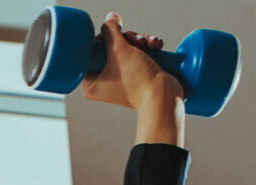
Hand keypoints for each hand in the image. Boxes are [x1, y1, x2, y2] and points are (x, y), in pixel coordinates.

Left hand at [78, 13, 183, 140]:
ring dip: (140, 40)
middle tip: (135, 41)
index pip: (91, 51)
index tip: (116, 38)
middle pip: (110, 47)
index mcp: (91, 83)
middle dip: (127, 38)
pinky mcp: (137, 76)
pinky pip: (139, 54)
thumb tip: (110, 17)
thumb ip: (111, 30)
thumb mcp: (119, 49)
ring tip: (148, 44)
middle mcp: (104, 83)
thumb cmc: (137, 79)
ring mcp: (122, 79)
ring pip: (127, 48)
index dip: (105, 39)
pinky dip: (148, 47)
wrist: (164, 96)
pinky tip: (156, 46)